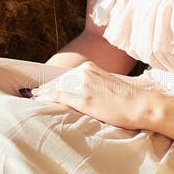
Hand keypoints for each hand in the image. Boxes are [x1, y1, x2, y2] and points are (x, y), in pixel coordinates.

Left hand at [31, 60, 160, 130]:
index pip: (65, 76)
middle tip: (33, 94)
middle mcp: (85, 72)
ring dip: (44, 94)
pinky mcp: (84, 100)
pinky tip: (38, 102)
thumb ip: (94, 85)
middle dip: (45, 88)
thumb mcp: (108, 85)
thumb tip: (87, 93)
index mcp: (91, 67)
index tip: (42, 88)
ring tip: (33, 99)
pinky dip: (47, 99)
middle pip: (58, 81)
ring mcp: (84, 85)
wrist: (140, 105)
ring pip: (57, 88)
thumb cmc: (128, 100)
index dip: (53, 83)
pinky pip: (60, 98)